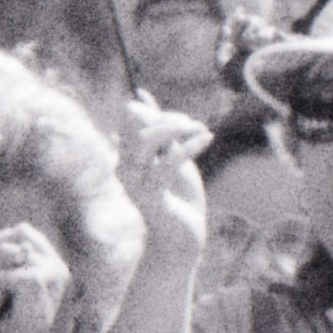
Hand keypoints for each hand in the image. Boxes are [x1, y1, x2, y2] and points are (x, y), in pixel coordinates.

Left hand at [0, 221, 75, 332]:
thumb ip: (19, 269)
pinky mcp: (36, 282)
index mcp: (58, 267)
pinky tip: (3, 307)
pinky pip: (3, 274)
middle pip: (17, 233)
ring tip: (2, 300)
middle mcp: (58, 266)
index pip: (26, 231)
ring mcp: (50, 272)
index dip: (3, 236)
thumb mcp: (25, 295)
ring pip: (7, 251)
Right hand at [118, 96, 211, 267]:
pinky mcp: (151, 197)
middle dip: (172, 118)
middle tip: (197, 126)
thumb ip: (158, 128)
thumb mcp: (170, 155)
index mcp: (127, 154)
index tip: (184, 122)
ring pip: (148, 139)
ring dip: (179, 128)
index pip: (130, 115)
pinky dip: (190, 146)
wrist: (183, 238)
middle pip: (139, 123)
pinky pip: (168, 163)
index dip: (157, 111)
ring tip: (202, 130)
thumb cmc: (178, 196)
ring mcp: (135, 183)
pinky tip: (207, 139)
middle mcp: (125, 167)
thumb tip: (140, 94)